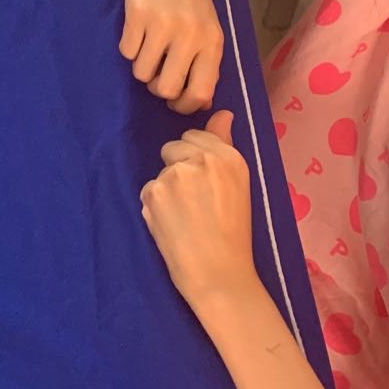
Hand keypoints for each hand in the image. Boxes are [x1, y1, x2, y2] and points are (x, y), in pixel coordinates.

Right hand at [121, 0, 223, 113]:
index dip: (184, 106)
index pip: (201, 93)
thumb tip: (201, 103)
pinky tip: (137, 30)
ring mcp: (163, 25)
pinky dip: (129, 47)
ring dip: (142, 67)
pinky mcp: (137, 15)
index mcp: (212, 43)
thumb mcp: (208, 30)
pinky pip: (127, 52)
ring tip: (147, 47)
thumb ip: (206, 64)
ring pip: (143, 74)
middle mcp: (190, 36)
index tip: (175, 100)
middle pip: (167, 89)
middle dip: (158, 88)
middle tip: (158, 72)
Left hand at [140, 112, 257, 312]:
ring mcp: (174, 174)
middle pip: (173, 148)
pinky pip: (148, 191)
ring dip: (167, 190)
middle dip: (178, 169)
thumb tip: (223, 113)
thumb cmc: (234, 235)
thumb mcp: (239, 186)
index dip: (197, 161)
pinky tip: (172, 226)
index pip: (197, 137)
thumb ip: (224, 144)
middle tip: (195, 203)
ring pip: (161, 172)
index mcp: (229, 157)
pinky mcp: (153, 192)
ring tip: (185, 218)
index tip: (205, 184)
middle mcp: (201, 159)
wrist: (219, 275)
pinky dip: (156, 206)